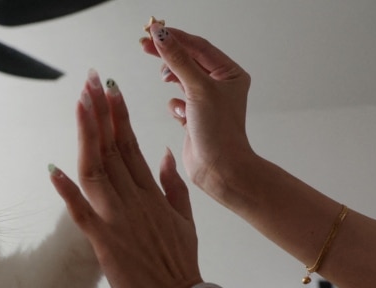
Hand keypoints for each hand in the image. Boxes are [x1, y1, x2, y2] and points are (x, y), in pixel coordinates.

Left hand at [49, 72, 202, 287]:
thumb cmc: (180, 267)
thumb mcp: (186, 220)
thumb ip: (174, 185)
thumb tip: (165, 154)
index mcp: (153, 194)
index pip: (131, 147)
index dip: (118, 117)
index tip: (109, 90)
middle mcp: (135, 201)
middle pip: (113, 150)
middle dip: (101, 113)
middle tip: (90, 82)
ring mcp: (120, 220)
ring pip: (98, 171)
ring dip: (87, 136)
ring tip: (79, 105)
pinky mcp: (105, 243)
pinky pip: (82, 213)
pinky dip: (68, 191)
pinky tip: (54, 168)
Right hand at [141, 23, 255, 199]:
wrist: (218, 169)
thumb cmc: (218, 131)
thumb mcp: (197, 88)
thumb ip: (177, 60)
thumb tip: (161, 35)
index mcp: (230, 73)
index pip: (198, 47)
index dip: (175, 38)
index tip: (152, 31)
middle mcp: (221, 85)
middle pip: (189, 60)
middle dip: (168, 54)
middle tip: (144, 45)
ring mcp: (207, 101)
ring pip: (182, 79)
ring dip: (172, 78)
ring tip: (164, 79)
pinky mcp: (195, 117)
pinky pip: (178, 101)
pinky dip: (174, 104)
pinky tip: (178, 113)